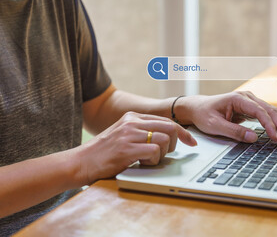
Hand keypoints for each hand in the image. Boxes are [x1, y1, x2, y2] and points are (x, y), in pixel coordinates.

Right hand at [77, 111, 196, 183]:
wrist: (80, 162)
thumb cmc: (103, 152)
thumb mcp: (123, 134)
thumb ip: (142, 131)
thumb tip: (167, 136)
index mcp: (132, 117)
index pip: (166, 120)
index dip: (182, 132)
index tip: (191, 142)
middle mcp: (132, 122)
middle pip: (170, 127)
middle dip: (175, 143)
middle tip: (166, 153)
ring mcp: (129, 134)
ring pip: (164, 139)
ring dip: (161, 154)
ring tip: (148, 159)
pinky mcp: (127, 149)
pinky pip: (154, 151)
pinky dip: (153, 160)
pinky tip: (141, 163)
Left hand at [176, 91, 276, 144]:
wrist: (198, 108)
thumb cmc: (204, 115)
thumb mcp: (215, 125)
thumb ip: (234, 131)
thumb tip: (253, 138)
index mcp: (238, 98)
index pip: (259, 111)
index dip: (269, 125)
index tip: (275, 138)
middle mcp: (247, 97)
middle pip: (270, 110)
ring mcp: (250, 102)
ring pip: (272, 112)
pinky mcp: (251, 108)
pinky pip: (267, 115)